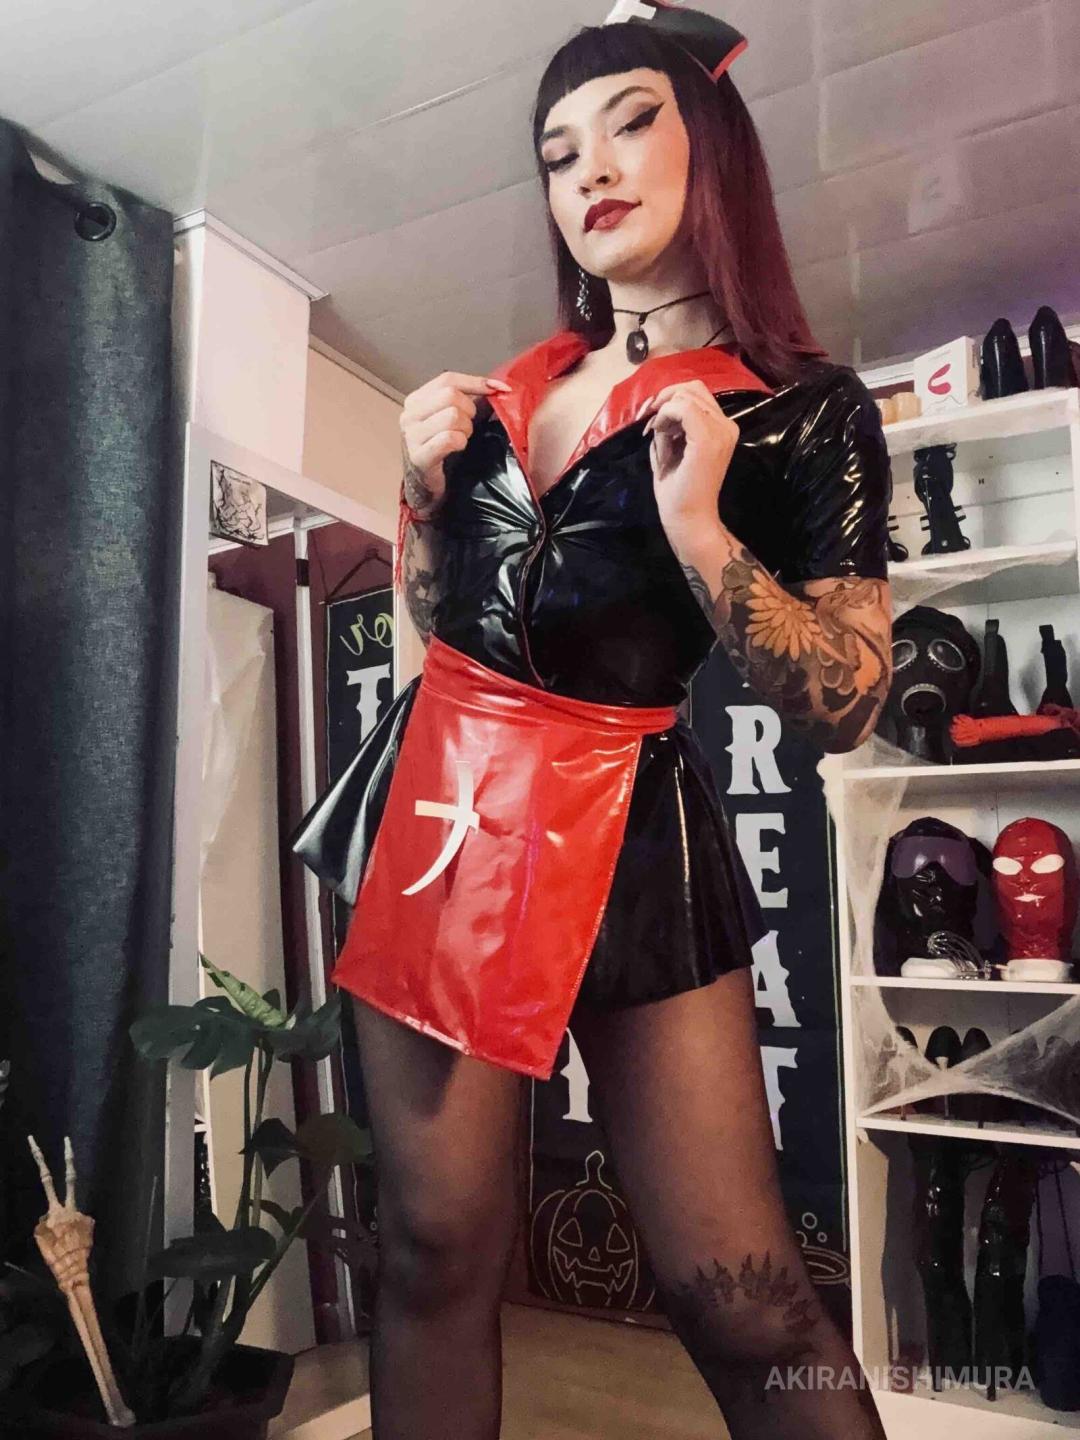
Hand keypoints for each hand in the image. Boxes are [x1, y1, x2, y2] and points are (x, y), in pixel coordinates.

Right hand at [400, 370, 511, 514]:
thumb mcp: (454, 418)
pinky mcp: (419, 456)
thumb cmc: (443, 449)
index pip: (447, 379)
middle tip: (468, 426)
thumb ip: (472, 400)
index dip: (476, 382)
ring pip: (452, 415)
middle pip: (450, 395)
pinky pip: (449, 438)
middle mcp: (409, 414)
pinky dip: (460, 442)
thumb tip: (499, 387)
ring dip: (465, 428)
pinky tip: (458, 448)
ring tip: (462, 438)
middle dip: (469, 411)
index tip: (501, 389)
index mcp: (417, 400)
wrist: (426, 484)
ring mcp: (411, 436)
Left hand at [637, 380, 739, 539]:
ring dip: (664, 413)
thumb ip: (669, 429)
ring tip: (658, 438)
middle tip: (649, 423)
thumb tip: (657, 412)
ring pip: (686, 396)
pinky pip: (682, 408)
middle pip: (693, 388)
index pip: (696, 394)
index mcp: (722, 428)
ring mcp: (720, 431)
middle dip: (664, 400)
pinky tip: (659, 436)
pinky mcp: (708, 438)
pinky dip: (664, 417)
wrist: (688, 519)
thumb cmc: (679, 492)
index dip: (669, 399)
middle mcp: (726, 425)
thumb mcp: (671, 451)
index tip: (651, 421)